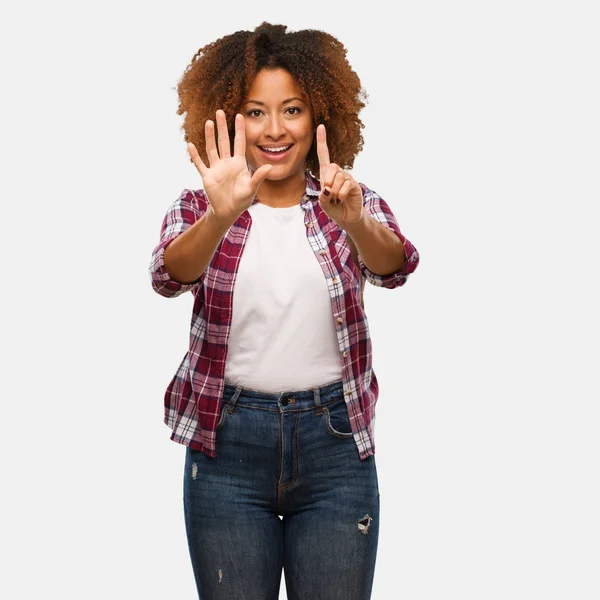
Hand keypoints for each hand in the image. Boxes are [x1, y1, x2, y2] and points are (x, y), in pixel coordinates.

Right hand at [187, 109, 272, 225]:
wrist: (228, 211)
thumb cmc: (242, 200)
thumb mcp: (252, 188)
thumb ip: (259, 177)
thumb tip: (270, 167)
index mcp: (239, 163)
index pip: (239, 143)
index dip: (239, 129)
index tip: (239, 115)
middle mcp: (227, 162)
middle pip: (224, 141)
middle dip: (222, 127)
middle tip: (219, 111)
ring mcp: (216, 168)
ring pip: (212, 149)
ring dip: (210, 136)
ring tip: (208, 123)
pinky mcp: (207, 176)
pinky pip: (200, 164)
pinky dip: (195, 156)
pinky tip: (191, 145)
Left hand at [316, 124, 363, 225]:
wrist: (346, 217)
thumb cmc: (333, 208)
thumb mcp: (323, 203)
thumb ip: (322, 196)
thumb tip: (327, 188)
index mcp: (326, 174)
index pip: (323, 154)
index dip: (321, 141)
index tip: (320, 126)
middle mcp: (337, 173)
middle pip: (331, 167)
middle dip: (327, 180)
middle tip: (328, 193)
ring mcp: (347, 177)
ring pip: (338, 177)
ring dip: (334, 191)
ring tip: (335, 199)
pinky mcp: (354, 184)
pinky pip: (346, 184)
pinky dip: (340, 194)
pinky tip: (341, 200)